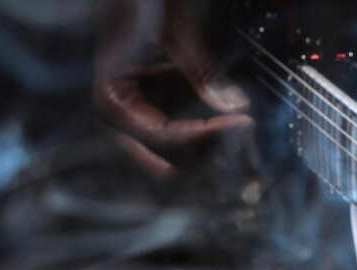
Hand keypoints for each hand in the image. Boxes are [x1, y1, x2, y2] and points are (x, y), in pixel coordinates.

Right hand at [94, 0, 254, 177]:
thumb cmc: (143, 3)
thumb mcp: (177, 35)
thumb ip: (205, 75)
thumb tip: (238, 107)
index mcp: (112, 102)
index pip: (165, 139)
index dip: (207, 137)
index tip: (243, 122)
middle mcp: (118, 122)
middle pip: (167, 166)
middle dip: (205, 154)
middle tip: (240, 130)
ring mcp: (137, 123)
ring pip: (176, 163)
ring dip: (208, 152)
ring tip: (239, 127)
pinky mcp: (156, 116)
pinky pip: (185, 144)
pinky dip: (207, 139)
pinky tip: (230, 123)